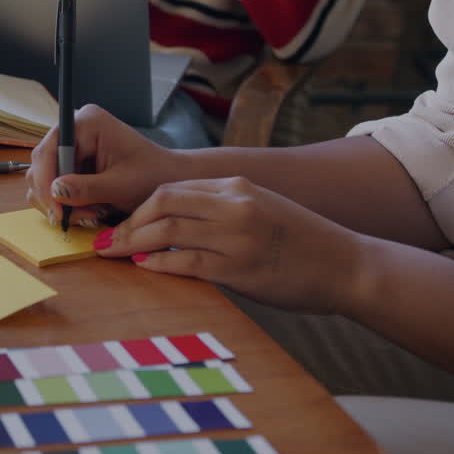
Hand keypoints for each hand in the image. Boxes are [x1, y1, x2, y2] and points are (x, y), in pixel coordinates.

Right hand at [26, 105, 185, 226]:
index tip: (56, 210)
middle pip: (42, 164)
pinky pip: (53, 185)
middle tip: (69, 219)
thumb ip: (87, 188)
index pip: (51, 150)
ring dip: (58, 202)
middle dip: (53, 195)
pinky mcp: (72, 163)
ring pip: (44, 177)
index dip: (47, 181)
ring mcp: (71, 147)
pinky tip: (84, 212)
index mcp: (87, 122)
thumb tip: (55, 191)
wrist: (169, 180)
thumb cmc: (153, 176)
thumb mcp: (121, 185)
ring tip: (86, 216)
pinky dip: (63, 203)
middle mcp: (74, 130)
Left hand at [95, 176, 362, 313]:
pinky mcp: (241, 267)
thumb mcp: (261, 209)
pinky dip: (159, 262)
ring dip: (133, 243)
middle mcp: (234, 205)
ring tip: (113, 253)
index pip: (172, 189)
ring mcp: (238, 236)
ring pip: (167, 230)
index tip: (120, 222)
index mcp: (237, 186)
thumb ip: (220, 209)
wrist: (348, 265)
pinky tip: (145, 267)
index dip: (138, 207)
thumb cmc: (302, 242)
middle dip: (127, 223)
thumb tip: (173, 222)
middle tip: (104, 241)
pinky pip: (186, 261)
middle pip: (162, 204)